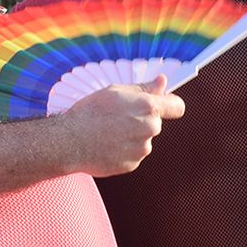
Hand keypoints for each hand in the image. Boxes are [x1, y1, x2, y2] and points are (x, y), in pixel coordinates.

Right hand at [61, 76, 185, 176]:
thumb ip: (143, 88)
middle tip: (116, 117)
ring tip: (106, 132)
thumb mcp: (115, 91)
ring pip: (142, 140)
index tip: (164, 104)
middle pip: (154, 123)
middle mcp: (150, 128)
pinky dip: (122, 150)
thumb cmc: (89, 112)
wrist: (70, 141)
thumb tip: (162, 82)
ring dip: (130, 136)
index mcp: (148, 107)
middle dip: (140, 120)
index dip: (170, 103)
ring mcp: (142, 149)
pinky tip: (105, 145)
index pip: (177, 106)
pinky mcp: (132, 164)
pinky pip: (132, 154)